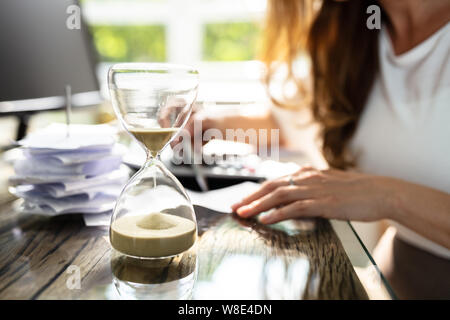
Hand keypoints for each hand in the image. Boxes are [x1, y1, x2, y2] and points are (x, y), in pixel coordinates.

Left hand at [231, 166, 392, 223]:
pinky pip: (295, 207)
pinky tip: (266, 219)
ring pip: (279, 195)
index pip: (276, 180)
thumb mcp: (328, 183)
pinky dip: (278, 213)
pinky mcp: (324, 203)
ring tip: (243, 213)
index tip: (243, 199)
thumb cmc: (356, 190)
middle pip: (272, 185)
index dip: (257, 190)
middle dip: (250, 197)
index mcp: (308, 173)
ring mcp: (315, 189)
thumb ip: (309, 185)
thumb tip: (293, 192)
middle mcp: (308, 178)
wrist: (380, 192)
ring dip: (258, 205)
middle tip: (234, 207)